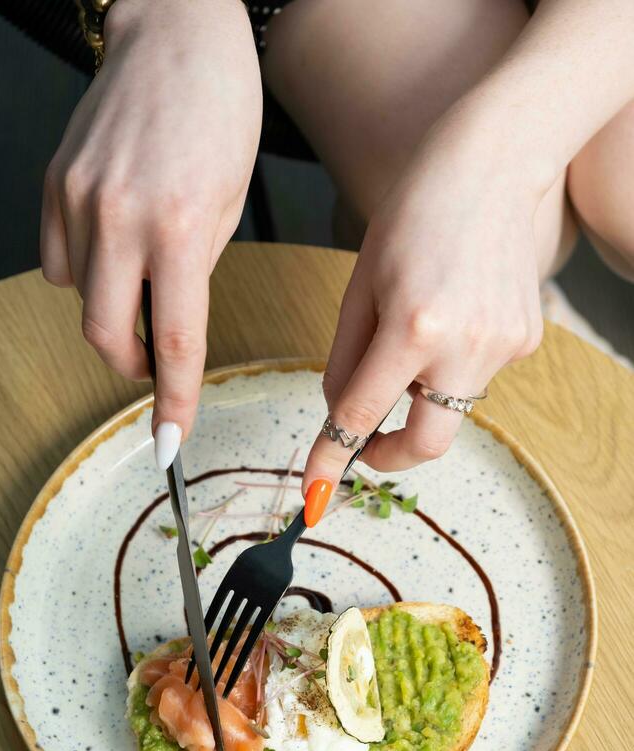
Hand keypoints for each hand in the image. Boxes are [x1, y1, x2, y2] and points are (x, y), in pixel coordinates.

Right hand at [41, 0, 261, 465]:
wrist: (177, 35)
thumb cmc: (221, 114)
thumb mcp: (232, 205)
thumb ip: (194, 270)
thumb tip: (164, 322)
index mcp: (182, 228)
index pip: (175, 342)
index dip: (173, 402)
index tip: (170, 443)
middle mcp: (120, 217)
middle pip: (106, 333)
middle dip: (131, 364)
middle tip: (154, 364)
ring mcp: (78, 198)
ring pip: (79, 297)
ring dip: (110, 311)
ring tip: (142, 279)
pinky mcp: (53, 182)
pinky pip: (55, 260)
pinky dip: (81, 272)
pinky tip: (110, 249)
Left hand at [301, 106, 543, 523]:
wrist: (492, 164)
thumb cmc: (414, 213)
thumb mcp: (361, 284)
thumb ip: (346, 359)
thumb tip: (340, 415)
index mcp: (413, 326)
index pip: (361, 415)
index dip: (331, 459)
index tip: (314, 495)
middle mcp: (466, 344)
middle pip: (426, 444)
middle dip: (389, 456)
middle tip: (366, 445)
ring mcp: (503, 345)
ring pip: (450, 406)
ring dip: (422, 392)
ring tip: (420, 327)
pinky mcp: (526, 339)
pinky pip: (477, 375)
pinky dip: (454, 362)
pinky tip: (457, 310)